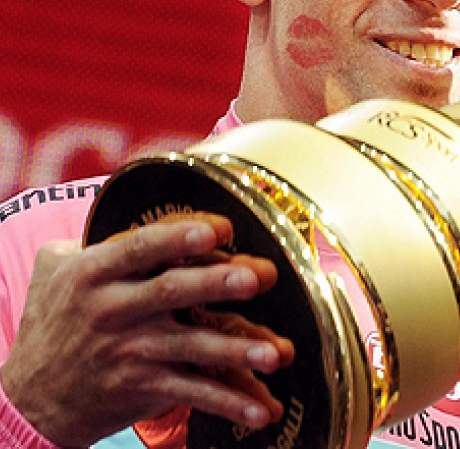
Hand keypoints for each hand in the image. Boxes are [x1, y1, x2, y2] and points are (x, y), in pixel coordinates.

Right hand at [0, 213, 294, 447]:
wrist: (30, 398)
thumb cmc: (54, 322)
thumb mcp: (53, 273)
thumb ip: (91, 240)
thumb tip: (131, 200)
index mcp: (94, 273)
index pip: (140, 248)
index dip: (180, 237)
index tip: (221, 228)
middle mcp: (112, 310)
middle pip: (173, 291)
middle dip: (219, 282)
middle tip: (261, 276)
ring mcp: (130, 352)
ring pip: (191, 346)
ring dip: (237, 350)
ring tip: (277, 351)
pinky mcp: (143, 388)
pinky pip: (193, 393)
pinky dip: (230, 403)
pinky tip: (262, 410)